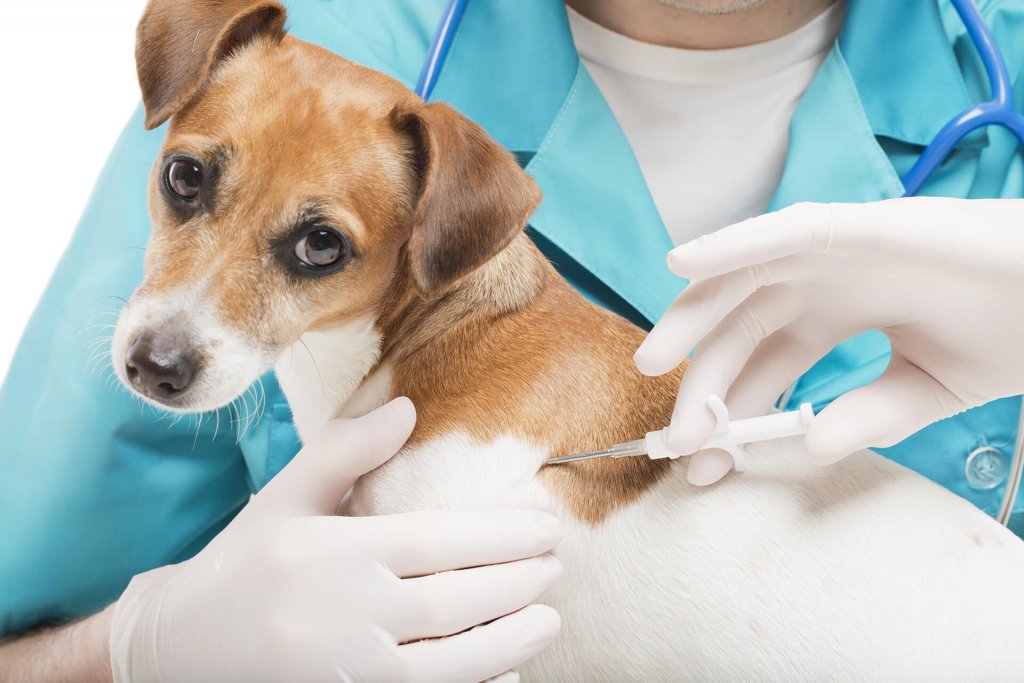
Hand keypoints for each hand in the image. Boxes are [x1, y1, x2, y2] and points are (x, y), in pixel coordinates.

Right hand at [110, 398, 562, 682]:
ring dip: (509, 642)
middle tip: (556, 568)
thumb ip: (344, 451)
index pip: (439, 540)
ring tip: (548, 621)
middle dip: (517, 584)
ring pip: (450, 663)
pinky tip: (506, 673)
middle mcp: (344, 612)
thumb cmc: (242, 563)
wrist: (180, 647)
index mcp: (334, 553)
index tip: (548, 529)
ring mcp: (346, 668)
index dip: (503, 535)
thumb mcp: (284, 497)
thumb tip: (408, 407)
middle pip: (455, 601)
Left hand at [634, 198, 1023, 482]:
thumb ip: (869, 414)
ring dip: (692, 314)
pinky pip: (782, 231)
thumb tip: (811, 446)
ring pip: (741, 277)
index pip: (764, 364)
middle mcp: (822, 283)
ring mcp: (835, 252)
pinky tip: (682, 264)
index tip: (701, 460)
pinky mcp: (858, 225)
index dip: (729, 410)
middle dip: (702, 380)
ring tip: (651, 360)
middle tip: (674, 439)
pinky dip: (732, 243)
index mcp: (836, 317)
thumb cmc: (1009, 331)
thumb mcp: (926, 388)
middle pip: (739, 327)